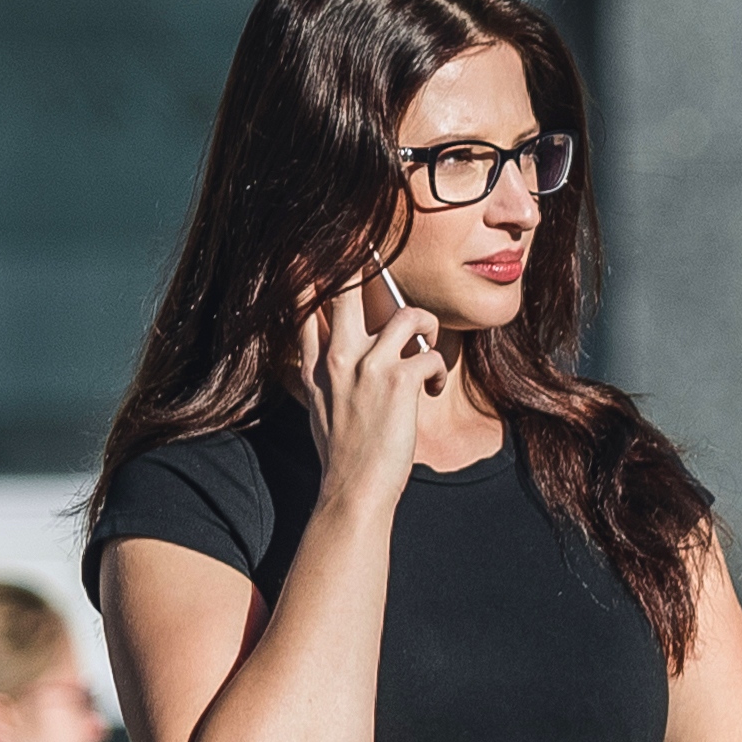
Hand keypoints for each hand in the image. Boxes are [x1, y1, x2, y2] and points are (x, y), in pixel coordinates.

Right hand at [292, 266, 447, 502]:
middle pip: (346, 288)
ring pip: (406, 314)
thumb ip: (318, 370)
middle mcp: (338, 358)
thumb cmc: (342, 453)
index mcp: (315, 364)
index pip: (304, 304)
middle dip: (366, 264)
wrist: (354, 490)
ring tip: (427, 346)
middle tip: (380, 252)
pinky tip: (431, 389)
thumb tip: (321, 347)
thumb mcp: (317, 405)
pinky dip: (438, 369)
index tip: (316, 251)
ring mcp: (368, 367)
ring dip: (427, 326)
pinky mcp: (399, 382)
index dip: (312, 272)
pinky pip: (430, 352)